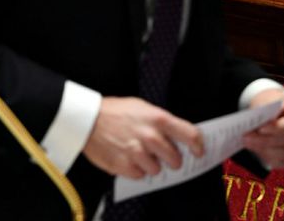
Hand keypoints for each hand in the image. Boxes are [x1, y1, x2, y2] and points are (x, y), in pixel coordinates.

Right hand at [83, 96, 203, 178]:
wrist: (85, 119)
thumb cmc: (113, 111)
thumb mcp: (140, 107)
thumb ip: (159, 121)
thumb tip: (177, 135)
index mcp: (158, 119)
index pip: (190, 135)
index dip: (198, 146)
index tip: (197, 151)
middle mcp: (150, 136)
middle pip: (175, 159)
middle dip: (171, 160)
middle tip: (162, 155)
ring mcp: (138, 152)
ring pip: (157, 170)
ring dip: (151, 165)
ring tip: (139, 155)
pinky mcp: (125, 165)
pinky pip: (140, 175)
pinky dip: (135, 170)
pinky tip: (127, 158)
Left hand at [243, 88, 283, 168]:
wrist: (274, 108)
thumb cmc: (271, 102)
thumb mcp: (269, 99)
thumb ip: (267, 109)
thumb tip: (264, 122)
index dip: (279, 128)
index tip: (261, 129)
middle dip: (266, 140)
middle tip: (246, 137)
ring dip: (265, 150)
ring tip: (248, 143)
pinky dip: (271, 158)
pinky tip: (257, 150)